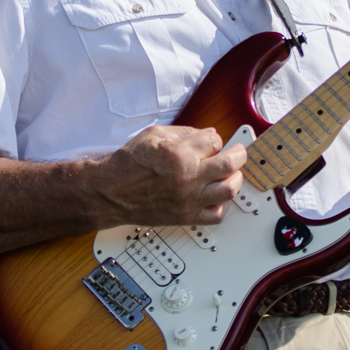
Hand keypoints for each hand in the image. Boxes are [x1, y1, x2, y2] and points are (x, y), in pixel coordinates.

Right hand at [92, 125, 246, 226]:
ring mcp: (188, 199)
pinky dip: (221, 205)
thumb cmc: (128, 165)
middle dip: (238, 154)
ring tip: (230, 174)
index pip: (214, 141)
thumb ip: (184, 133)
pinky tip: (215, 196)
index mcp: (178, 154)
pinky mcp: (185, 217)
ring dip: (235, 179)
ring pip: (229, 190)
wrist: (111, 192)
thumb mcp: (153, 135)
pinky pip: (215, 215)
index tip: (212, 142)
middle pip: (230, 164)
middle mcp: (187, 177)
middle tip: (237, 153)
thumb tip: (208, 135)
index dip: (215, 139)